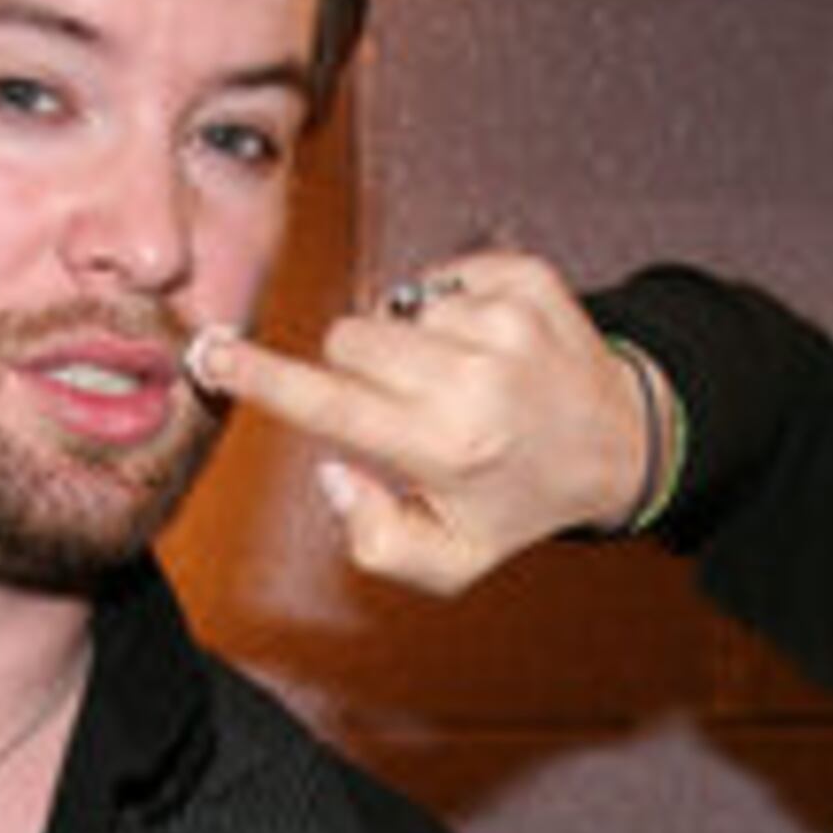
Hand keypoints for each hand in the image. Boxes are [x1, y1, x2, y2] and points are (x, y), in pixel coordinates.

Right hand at [188, 250, 655, 595]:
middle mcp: (475, 380)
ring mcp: (505, 322)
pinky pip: (443, 273)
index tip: (212, 352)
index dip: (260, 378)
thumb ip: (375, 539)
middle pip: (348, 339)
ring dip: (414, 342)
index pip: (327, 403)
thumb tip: (332, 472)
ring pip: (395, 307)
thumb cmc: (520, 500)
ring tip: (462, 379)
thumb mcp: (453, 559)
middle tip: (404, 404)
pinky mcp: (528, 279)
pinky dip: (453, 305)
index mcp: (445, 447)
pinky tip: (488, 346)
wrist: (621, 443)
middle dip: (358, 368)